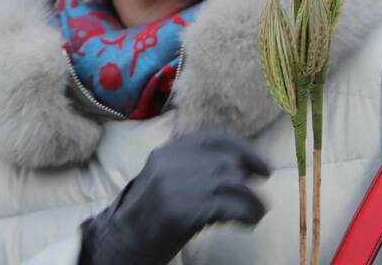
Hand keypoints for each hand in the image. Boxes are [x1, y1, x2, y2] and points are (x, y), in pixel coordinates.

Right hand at [79, 132, 270, 264]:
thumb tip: (235, 168)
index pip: (213, 139)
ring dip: (252, 199)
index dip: (243, 149)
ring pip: (231, 183)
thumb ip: (191, 167)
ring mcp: (176, 186)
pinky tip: (248, 222)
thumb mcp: (164, 179)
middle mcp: (171, 163)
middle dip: (250, 177)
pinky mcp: (182, 211)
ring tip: (257, 212)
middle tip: (261, 194)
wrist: (120, 242)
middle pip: (226, 162)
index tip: (261, 165)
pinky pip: (227, 207)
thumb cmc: (146, 216)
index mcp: (167, 153)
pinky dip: (245, 213)